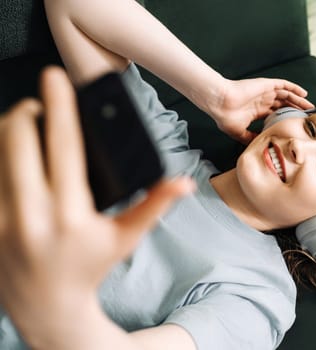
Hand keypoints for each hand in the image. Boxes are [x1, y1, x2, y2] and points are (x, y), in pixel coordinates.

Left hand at [0, 67, 193, 334]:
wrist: (47, 306)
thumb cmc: (91, 267)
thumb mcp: (126, 238)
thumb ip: (155, 205)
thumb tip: (184, 182)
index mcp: (70, 214)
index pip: (63, 147)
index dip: (60, 107)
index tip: (55, 77)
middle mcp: (30, 214)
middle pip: (17, 139)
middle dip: (26, 110)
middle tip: (39, 105)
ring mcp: (1, 220)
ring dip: (9, 129)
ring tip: (26, 125)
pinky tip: (14, 154)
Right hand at [210, 78, 313, 143]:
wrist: (220, 102)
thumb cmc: (225, 116)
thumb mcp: (239, 132)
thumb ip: (250, 138)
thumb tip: (258, 144)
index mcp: (257, 111)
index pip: (276, 114)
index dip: (287, 118)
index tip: (296, 125)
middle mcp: (262, 101)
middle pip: (285, 104)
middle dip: (297, 110)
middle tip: (308, 117)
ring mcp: (265, 92)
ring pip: (287, 95)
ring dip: (299, 100)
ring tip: (310, 107)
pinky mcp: (266, 85)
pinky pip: (284, 84)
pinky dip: (294, 88)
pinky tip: (303, 93)